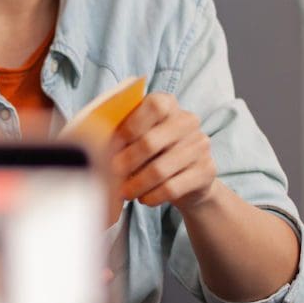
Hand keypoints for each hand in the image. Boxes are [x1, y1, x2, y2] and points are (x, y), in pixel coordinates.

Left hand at [109, 92, 215, 212]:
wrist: (190, 178)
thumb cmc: (156, 152)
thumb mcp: (141, 136)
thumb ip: (124, 134)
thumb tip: (97, 149)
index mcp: (169, 104)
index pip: (153, 106)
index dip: (130, 126)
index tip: (112, 146)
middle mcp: (188, 121)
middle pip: (151, 142)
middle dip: (126, 162)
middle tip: (112, 175)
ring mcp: (200, 146)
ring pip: (160, 170)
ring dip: (137, 184)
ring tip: (125, 192)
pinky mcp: (206, 171)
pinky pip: (172, 187)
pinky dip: (153, 196)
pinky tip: (144, 198)